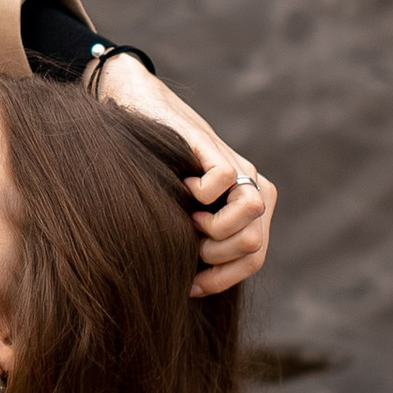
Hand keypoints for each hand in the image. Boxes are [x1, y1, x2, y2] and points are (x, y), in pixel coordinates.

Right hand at [90, 57, 276, 297]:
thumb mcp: (178, 211)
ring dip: (216, 230)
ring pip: (252, 214)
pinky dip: (202, 194)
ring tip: (188, 221)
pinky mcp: (210, 144)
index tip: (192, 286)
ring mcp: (233, 164)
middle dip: (217, 259)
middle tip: (186, 249)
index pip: (255, 256)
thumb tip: (196, 286)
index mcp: (247, 206)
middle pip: (255, 243)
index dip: (224, 279)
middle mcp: (248, 186)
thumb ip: (197, 239)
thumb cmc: (153, 166)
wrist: (137, 106)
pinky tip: (180, 188)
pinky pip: (225, 179)